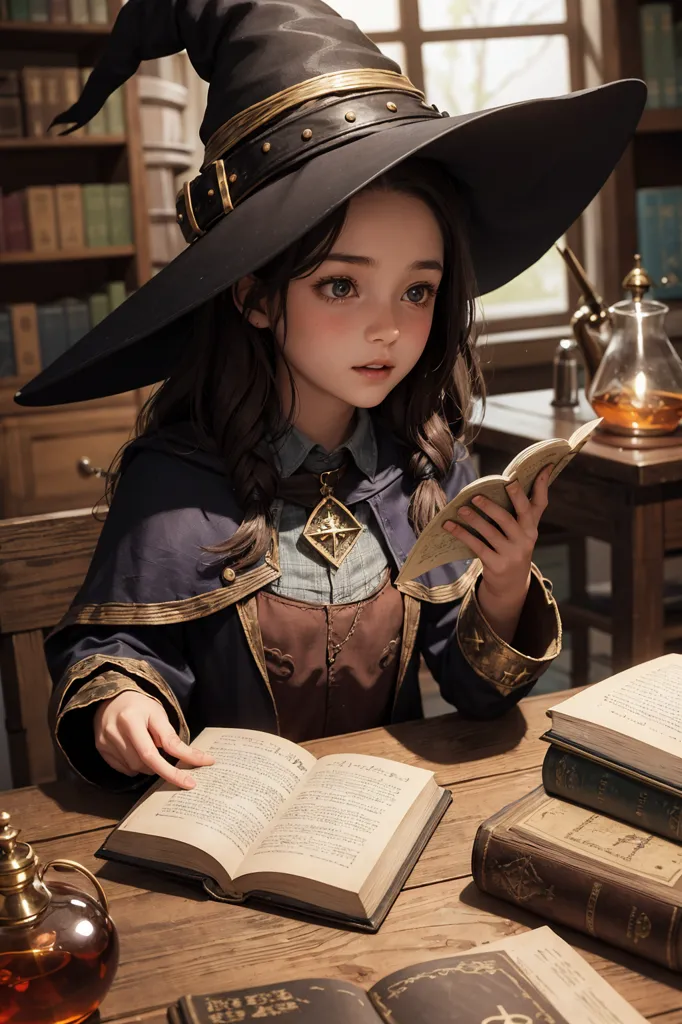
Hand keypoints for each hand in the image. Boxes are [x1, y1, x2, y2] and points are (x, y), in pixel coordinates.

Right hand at [94, 690, 213, 788]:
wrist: (113, 699)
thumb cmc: (140, 706)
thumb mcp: (158, 714)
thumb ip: (170, 737)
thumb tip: (188, 759)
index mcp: (130, 720)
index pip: (153, 754)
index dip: (173, 771)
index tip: (190, 782)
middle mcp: (114, 732)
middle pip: (143, 764)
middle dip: (162, 767)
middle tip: (172, 762)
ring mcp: (105, 742)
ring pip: (134, 769)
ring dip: (148, 765)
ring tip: (149, 748)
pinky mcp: (101, 749)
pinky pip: (124, 769)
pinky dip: (135, 766)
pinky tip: (137, 752)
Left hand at [443, 465, 551, 640]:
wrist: (511, 583)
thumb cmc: (513, 547)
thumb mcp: (522, 531)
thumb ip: (520, 510)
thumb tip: (511, 480)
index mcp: (532, 526)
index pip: (540, 503)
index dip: (542, 485)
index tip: (543, 466)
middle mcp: (525, 539)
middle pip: (510, 517)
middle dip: (494, 506)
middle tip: (477, 495)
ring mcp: (512, 553)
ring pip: (490, 532)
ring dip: (473, 519)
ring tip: (461, 508)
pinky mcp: (497, 564)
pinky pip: (477, 546)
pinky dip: (462, 534)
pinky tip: (449, 525)